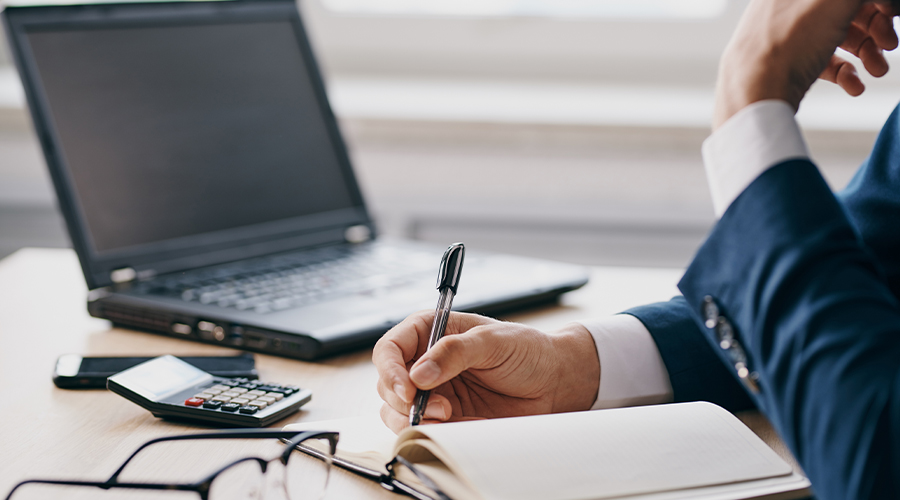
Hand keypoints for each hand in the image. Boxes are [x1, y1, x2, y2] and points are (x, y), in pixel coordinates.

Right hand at [373, 311, 599, 433]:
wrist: (554, 382)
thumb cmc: (527, 351)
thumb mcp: (493, 341)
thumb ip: (454, 351)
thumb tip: (419, 373)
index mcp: (431, 331)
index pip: (389, 349)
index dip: (391, 371)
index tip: (408, 390)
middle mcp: (425, 361)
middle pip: (387, 384)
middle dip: (406, 401)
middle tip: (441, 408)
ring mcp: (433, 391)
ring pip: (395, 412)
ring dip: (417, 420)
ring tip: (452, 416)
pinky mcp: (445, 416)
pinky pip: (423, 430)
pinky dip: (439, 433)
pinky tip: (467, 423)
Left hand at [713, 0, 897, 128]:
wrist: (753, 92)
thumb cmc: (789, 41)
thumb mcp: (837, 0)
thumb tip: (881, 1)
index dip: (875, 1)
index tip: (892, 12)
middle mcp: (788, 6)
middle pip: (846, 9)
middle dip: (876, 27)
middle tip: (890, 44)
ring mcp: (786, 36)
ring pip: (838, 37)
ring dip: (867, 53)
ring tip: (878, 70)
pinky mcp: (786, 66)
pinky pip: (823, 64)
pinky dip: (845, 74)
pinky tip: (855, 87)